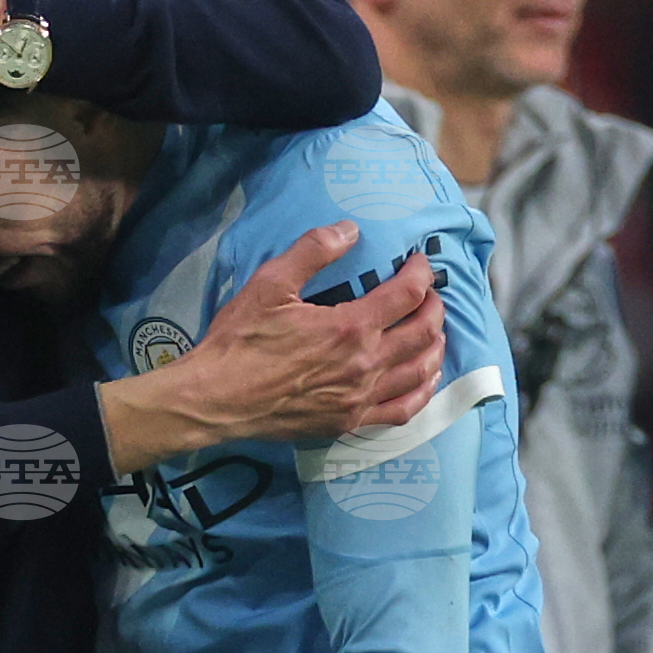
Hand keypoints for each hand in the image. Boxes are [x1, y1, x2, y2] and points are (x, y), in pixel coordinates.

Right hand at [98, 221, 444, 473]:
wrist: (216, 400)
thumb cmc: (239, 342)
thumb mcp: (270, 284)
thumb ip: (313, 251)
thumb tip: (349, 229)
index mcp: (350, 327)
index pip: (407, 294)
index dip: (421, 273)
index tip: (420, 263)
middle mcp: (365, 364)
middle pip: (423, 333)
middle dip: (434, 307)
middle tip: (429, 295)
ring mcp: (360, 399)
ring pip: (420, 372)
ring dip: (435, 347)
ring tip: (434, 331)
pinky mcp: (349, 423)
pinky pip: (401, 410)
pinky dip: (422, 392)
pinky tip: (423, 379)